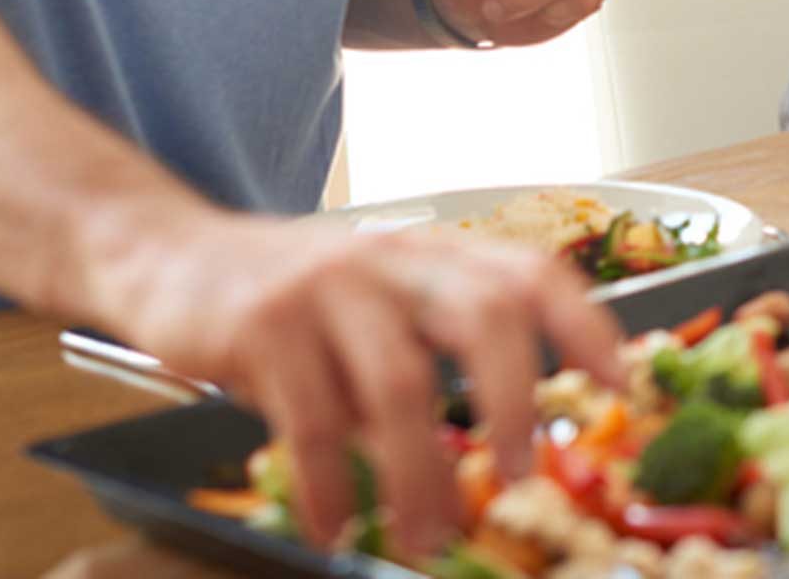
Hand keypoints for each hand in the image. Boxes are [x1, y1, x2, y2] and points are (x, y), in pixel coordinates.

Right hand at [100, 211, 622, 557]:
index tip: (619, 386)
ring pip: (401, 382)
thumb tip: (500, 449)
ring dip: (420, 473)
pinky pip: (310, 418)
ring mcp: (326, 285)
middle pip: (485, 315)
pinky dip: (329, 485)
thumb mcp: (377, 304)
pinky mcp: (262, 323)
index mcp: (435, 254)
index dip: (585, 326)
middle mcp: (392, 259)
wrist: (170, 254)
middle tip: (517, 476)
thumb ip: (434, 354)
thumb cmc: (293, 296)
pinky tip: (334, 526)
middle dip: (514, 400)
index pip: (532, 272)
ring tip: (427, 535)